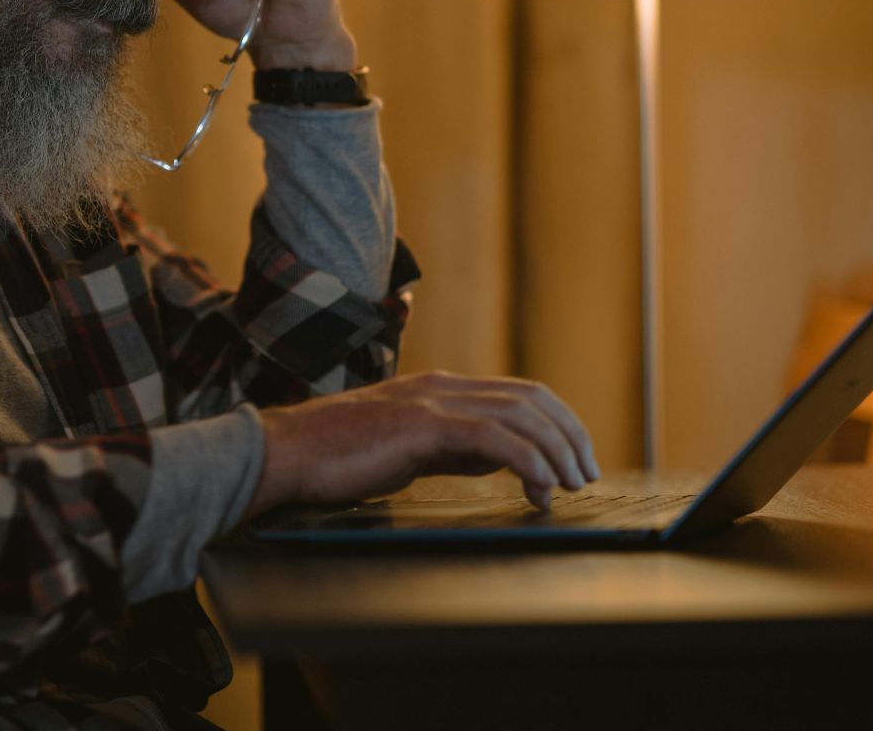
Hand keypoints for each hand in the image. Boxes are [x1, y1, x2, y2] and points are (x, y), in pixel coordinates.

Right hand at [248, 372, 600, 515]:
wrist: (287, 454)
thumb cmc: (337, 457)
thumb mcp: (407, 449)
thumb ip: (452, 448)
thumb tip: (498, 462)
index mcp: (440, 389)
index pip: (519, 393)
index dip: (557, 422)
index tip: (574, 457)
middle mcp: (442, 386)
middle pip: (530, 397)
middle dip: (569, 434)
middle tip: (585, 472)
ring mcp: (432, 401)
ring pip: (520, 414)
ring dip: (556, 450)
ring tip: (570, 483)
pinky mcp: (422, 425)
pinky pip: (494, 438)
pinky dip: (527, 461)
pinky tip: (539, 486)